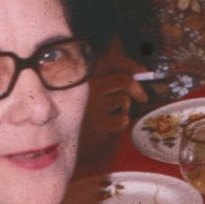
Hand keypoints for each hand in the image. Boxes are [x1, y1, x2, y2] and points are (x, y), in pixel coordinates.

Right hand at [79, 48, 146, 162]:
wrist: (61, 142)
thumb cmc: (75, 114)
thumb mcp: (84, 91)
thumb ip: (104, 78)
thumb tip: (136, 72)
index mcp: (82, 75)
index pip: (112, 62)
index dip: (132, 65)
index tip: (143, 72)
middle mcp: (87, 87)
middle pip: (123, 80)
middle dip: (137, 89)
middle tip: (143, 97)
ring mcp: (93, 105)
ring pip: (124, 100)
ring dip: (124, 108)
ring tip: (112, 114)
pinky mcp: (99, 123)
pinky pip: (123, 119)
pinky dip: (122, 122)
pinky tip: (111, 125)